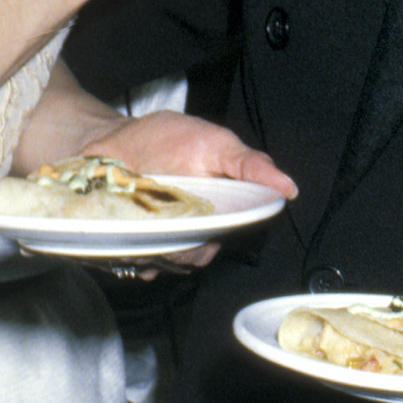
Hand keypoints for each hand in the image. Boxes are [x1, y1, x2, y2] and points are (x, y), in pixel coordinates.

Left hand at [82, 112, 294, 263]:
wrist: (113, 143)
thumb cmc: (166, 138)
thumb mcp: (215, 143)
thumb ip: (250, 165)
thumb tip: (289, 188)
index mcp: (223, 203)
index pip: (235, 231)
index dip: (222, 230)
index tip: (206, 218)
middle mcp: (200, 224)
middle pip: (204, 252)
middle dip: (188, 242)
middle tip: (169, 216)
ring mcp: (171, 236)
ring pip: (177, 261)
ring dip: (162, 249)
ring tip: (144, 220)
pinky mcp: (143, 244)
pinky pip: (148, 264)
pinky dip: (140, 256)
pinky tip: (132, 236)